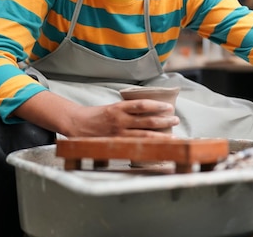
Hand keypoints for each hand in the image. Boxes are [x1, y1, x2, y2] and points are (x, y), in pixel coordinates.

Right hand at [13, 91, 179, 137]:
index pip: (142, 105)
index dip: (157, 106)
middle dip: (164, 121)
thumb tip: (150, 110)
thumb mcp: (113, 107)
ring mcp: (118, 134)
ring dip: (160, 135)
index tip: (169, 107)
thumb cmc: (97, 115)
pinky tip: (158, 148)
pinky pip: (134, 146)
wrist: (76, 124)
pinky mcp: (116, 144)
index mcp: (119, 108)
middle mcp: (120, 120)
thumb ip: (129, 109)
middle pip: (147, 121)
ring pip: (144, 135)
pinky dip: (147, 147)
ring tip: (173, 135)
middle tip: (175, 120)